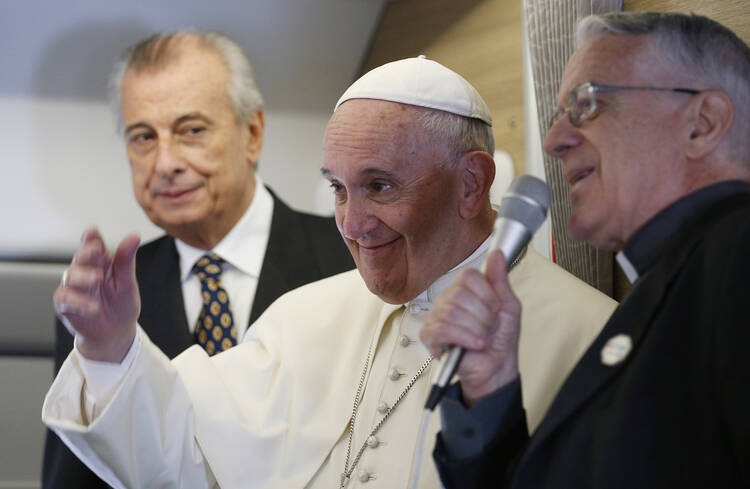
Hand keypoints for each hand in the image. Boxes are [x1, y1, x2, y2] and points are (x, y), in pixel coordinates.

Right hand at [53, 227, 140, 361]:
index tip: (92, 231)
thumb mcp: (127, 282)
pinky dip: (78, 301)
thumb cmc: (121, 305)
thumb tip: (134, 236)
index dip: (91, 237)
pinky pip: (66, 299)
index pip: (93, 245)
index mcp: (101, 263)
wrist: (116, 333)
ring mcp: (74, 288)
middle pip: (80, 258)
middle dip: (86, 252)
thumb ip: (126, 260)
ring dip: (83, 276)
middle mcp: (84, 272)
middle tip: (96, 250)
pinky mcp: (66, 305)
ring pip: (70, 276)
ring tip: (97, 279)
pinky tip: (92, 306)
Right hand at [420, 250, 520, 405]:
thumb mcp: (508, 306)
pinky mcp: (429, 336)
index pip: (468, 275)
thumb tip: (497, 254)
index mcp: (464, 290)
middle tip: (489, 328)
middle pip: (460, 294)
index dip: (487, 294)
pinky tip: (474, 344)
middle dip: (483, 316)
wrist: (497, 367)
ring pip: (453, 312)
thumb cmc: (500, 339)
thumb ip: (500, 279)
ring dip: (477, 330)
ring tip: (482, 338)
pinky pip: (443, 328)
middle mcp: (447, 300)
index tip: (496, 308)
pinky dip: (465, 338)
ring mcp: (436, 317)